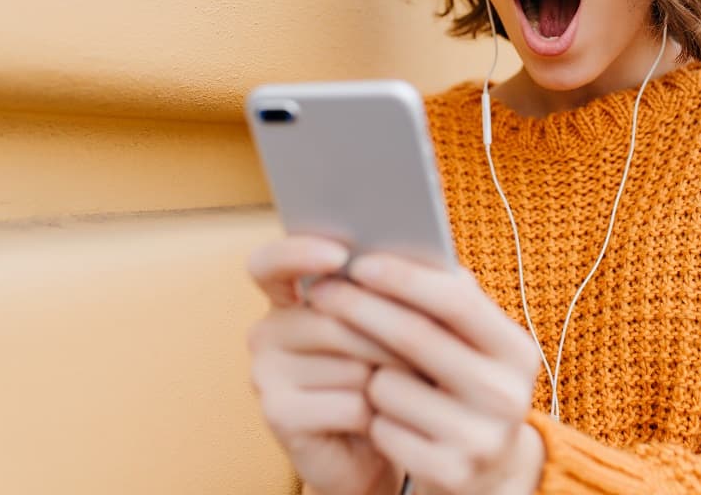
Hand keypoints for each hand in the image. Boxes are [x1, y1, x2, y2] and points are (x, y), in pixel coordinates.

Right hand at [246, 236, 405, 494]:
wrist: (377, 449)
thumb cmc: (387, 376)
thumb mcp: (392, 326)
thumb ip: (394, 291)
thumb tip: (426, 265)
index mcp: (289, 299)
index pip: (270, 263)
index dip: (298, 252)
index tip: (339, 254)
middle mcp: (267, 332)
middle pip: (335, 318)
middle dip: (393, 333)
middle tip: (434, 347)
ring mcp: (265, 374)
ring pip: (349, 363)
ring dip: (394, 376)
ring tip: (411, 386)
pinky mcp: (279, 415)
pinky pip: (349, 403)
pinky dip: (381, 414)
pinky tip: (384, 420)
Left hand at [306, 255, 545, 494]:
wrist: (489, 471)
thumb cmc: (466, 387)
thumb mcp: (475, 345)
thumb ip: (448, 301)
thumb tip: (395, 248)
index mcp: (517, 350)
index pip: (455, 299)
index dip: (403, 277)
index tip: (359, 262)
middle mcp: (507, 394)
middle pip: (415, 336)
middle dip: (360, 308)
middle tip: (322, 293)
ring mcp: (480, 438)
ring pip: (388, 385)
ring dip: (369, 375)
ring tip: (380, 378)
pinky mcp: (449, 472)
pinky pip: (382, 428)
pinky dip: (374, 418)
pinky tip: (387, 419)